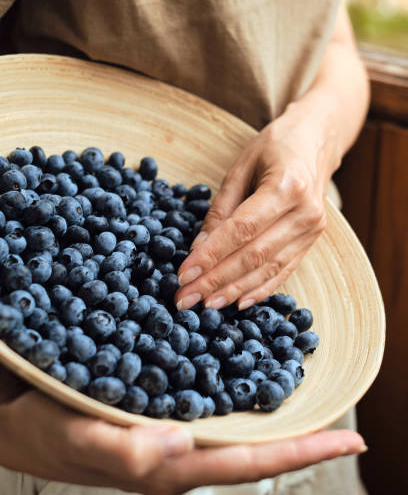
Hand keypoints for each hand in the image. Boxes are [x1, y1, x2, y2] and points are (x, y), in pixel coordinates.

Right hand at [0, 389, 365, 493]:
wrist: (28, 418)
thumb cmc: (54, 435)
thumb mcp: (82, 440)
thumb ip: (127, 449)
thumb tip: (179, 443)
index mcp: (174, 467)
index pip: (250, 461)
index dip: (302, 451)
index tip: (350, 438)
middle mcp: (185, 450)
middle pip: (256, 446)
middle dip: (302, 436)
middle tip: (347, 420)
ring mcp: (178, 430)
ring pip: (238, 420)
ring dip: (276, 410)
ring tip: (308, 387)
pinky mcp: (166, 407)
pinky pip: (213, 398)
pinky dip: (238, 383)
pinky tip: (249, 363)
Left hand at [176, 108, 336, 311]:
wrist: (317, 141)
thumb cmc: (275, 147)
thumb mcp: (241, 166)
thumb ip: (221, 209)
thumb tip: (199, 248)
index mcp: (286, 186)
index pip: (242, 230)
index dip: (211, 255)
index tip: (184, 273)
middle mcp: (305, 213)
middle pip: (254, 255)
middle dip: (216, 280)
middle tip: (185, 298)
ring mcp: (312, 230)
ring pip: (269, 269)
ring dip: (234, 291)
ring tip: (205, 305)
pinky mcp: (312, 241)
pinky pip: (284, 271)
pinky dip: (260, 290)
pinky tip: (238, 303)